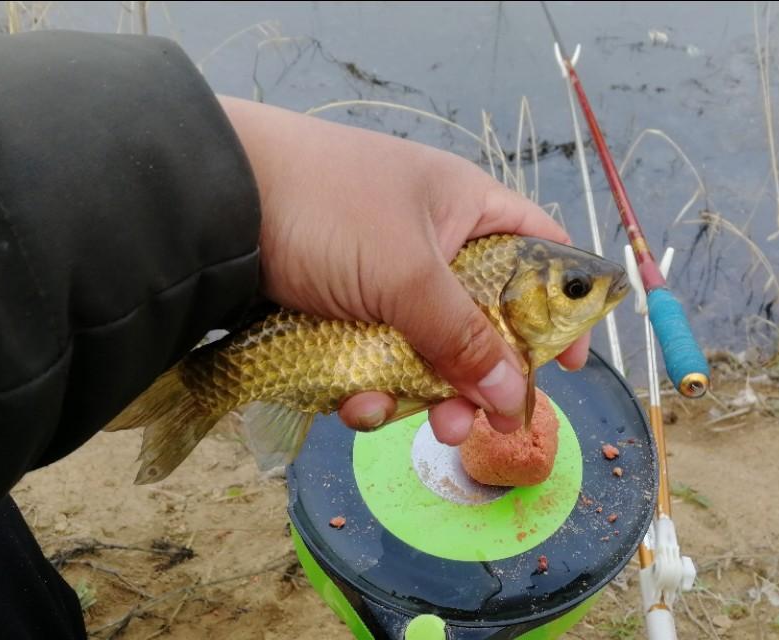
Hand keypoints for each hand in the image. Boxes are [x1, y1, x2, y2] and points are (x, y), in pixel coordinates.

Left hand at [218, 96, 589, 444]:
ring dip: (418, 393)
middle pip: (480, 318)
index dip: (559, 307)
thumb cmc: (328, 212)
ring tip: (401, 421)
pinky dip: (368, 386)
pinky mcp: (338, 307)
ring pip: (424, 348)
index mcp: (464, 207)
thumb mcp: (407, 276)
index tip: (568, 363)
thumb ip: (465, 338)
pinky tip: (351, 405)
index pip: (537, 251)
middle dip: (477, 376)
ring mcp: (381, 276)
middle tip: (476, 420)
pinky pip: (373, 356)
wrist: (210, 201)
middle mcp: (430, 240)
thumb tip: (517, 394)